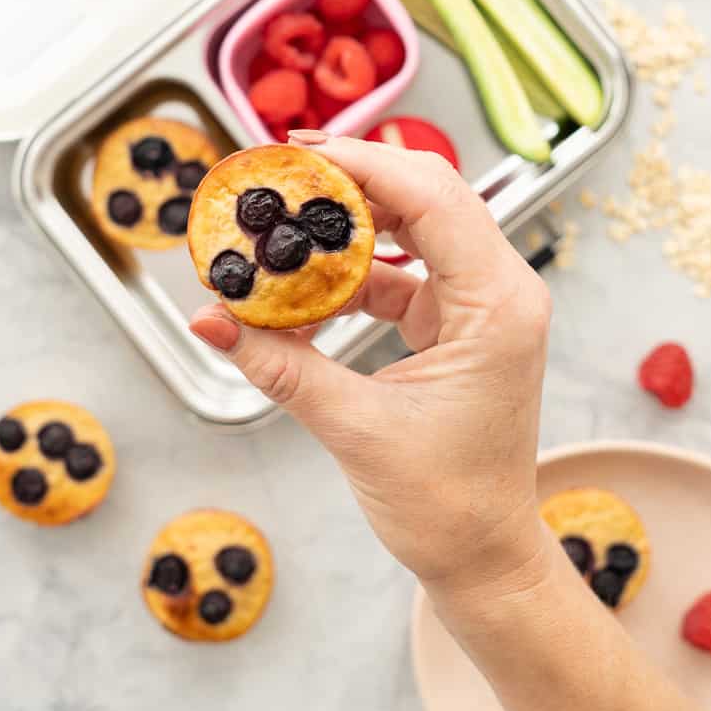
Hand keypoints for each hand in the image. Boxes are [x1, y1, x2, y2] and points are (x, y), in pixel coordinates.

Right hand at [189, 132, 552, 597]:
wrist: (483, 558)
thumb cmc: (446, 505)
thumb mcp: (354, 427)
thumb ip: (278, 364)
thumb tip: (209, 318)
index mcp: (497, 305)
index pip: (433, 199)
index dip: (365, 164)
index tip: (301, 151)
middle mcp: (501, 292)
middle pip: (429, 197)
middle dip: (356, 177)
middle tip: (287, 168)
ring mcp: (481, 305)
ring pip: (417, 227)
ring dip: (354, 218)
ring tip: (290, 210)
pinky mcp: (457, 322)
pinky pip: (404, 271)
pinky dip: (354, 268)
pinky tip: (305, 278)